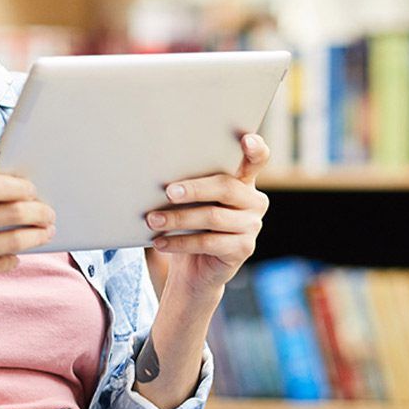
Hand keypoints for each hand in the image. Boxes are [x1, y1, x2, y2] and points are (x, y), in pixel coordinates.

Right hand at [0, 141, 55, 297]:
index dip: (19, 187)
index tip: (32, 188)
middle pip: (9, 214)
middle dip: (38, 212)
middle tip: (48, 211)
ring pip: (13, 242)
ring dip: (37, 235)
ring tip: (46, 229)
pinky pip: (3, 264)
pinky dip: (16, 257)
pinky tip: (18, 250)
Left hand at [149, 132, 270, 298]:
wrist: (193, 268)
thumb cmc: (187, 224)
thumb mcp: (188, 201)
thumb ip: (186, 183)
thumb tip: (155, 170)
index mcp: (242, 181)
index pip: (256, 160)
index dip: (255, 149)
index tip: (246, 139)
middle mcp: (253, 201)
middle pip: (226, 187)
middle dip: (194, 189)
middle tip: (168, 191)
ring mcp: (252, 225)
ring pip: (213, 216)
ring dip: (178, 218)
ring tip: (152, 220)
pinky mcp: (244, 249)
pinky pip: (209, 242)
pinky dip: (180, 242)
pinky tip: (160, 242)